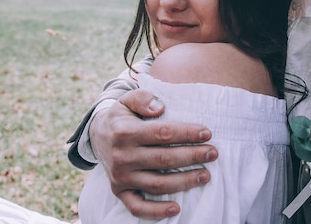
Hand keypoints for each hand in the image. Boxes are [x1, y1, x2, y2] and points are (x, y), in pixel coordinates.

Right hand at [89, 88, 217, 218]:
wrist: (97, 135)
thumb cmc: (121, 117)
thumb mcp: (127, 100)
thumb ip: (142, 98)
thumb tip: (160, 107)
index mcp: (125, 132)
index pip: (162, 133)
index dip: (187, 134)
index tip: (207, 133)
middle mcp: (122, 156)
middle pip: (164, 159)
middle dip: (193, 156)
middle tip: (213, 153)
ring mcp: (120, 177)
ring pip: (157, 184)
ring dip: (184, 182)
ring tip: (205, 175)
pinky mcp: (119, 191)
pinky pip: (137, 207)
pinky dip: (156, 211)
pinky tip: (177, 208)